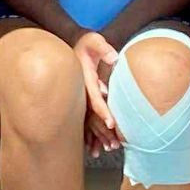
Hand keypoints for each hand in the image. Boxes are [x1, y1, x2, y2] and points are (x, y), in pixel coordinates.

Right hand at [73, 30, 120, 153]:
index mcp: (84, 80)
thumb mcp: (94, 40)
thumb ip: (103, 47)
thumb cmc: (86, 43)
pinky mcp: (81, 100)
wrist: (74, 45)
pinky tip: (96, 147)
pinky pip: (86, 119)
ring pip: (88, 120)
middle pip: (91, 115)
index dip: (103, 111)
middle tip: (114, 145)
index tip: (112, 123)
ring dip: (97, 136)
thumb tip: (115, 57)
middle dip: (102, 131)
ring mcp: (79, 98)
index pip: (94, 98)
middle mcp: (81, 92)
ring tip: (109, 149)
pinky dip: (91, 133)